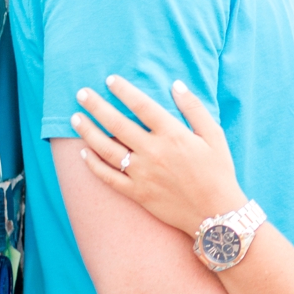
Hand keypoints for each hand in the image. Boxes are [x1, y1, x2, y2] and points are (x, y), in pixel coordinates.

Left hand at [73, 76, 246, 235]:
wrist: (216, 213)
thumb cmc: (218, 171)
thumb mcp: (214, 135)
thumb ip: (194, 108)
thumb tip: (176, 85)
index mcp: (173, 134)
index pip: (142, 105)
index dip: (124, 90)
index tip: (110, 80)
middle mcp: (153, 152)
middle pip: (117, 124)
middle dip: (96, 106)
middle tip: (81, 94)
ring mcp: (142, 174)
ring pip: (106, 149)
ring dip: (88, 132)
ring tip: (76, 118)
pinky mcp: (136, 193)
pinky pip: (109, 177)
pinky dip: (94, 165)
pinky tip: (84, 153)